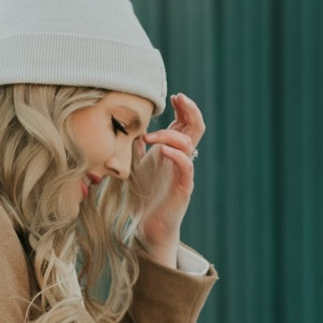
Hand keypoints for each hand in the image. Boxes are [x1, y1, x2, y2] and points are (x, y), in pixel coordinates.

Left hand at [134, 94, 204, 267]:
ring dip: (169, 135)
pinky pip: (186, 166)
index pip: (185, 123)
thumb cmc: (143, 195)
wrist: (148, 225)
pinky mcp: (183, 188)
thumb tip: (127, 122)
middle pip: (195, 128)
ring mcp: (184, 173)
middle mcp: (181, 158)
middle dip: (189, 110)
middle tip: (178, 97)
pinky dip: (177, 155)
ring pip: (189, 144)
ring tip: (149, 138)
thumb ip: (134, 144)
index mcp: (172, 150)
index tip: (171, 96)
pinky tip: (163, 150)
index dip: (182, 107)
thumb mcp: (134, 163)